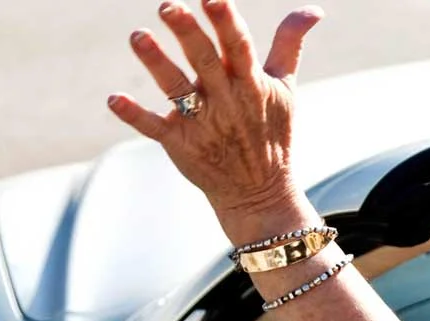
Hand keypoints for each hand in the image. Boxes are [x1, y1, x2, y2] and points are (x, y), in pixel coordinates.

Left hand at [108, 2, 323, 241]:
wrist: (260, 193)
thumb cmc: (271, 131)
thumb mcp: (285, 88)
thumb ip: (290, 44)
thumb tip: (315, 9)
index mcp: (252, 84)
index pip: (239, 46)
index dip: (225, 21)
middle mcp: (227, 101)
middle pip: (205, 61)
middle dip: (188, 33)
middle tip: (168, 6)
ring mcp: (202, 123)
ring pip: (177, 89)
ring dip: (157, 62)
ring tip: (138, 36)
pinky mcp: (181, 144)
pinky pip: (154, 128)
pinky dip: (134, 115)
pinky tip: (114, 99)